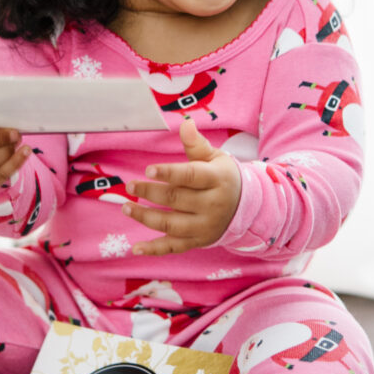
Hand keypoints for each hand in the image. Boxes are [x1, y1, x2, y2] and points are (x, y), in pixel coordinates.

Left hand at [123, 114, 241, 255]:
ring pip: (172, 224)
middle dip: (150, 193)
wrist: (246, 207)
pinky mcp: (198, 241)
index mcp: (216, 179)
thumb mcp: (215, 158)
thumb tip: (185, 124)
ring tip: (126, 208)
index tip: (148, 169)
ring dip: (146, 218)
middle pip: (176, 199)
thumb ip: (197, 145)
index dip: (168, 173)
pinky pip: (174, 247)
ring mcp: (205, 226)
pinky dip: (154, 249)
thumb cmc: (222, 176)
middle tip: (130, 186)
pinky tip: (136, 248)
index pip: (190, 176)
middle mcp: (212, 205)